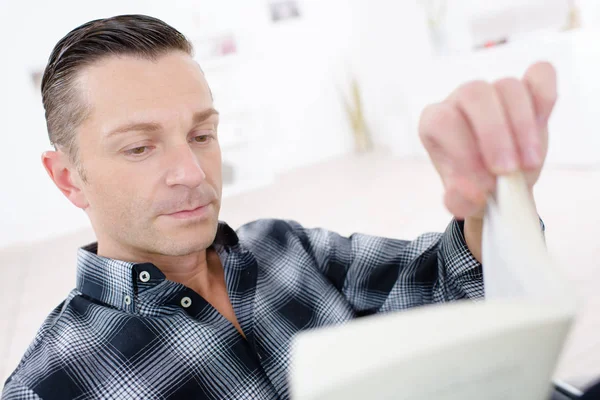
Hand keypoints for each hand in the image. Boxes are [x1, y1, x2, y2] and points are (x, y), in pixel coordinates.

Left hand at [418, 61, 556, 219]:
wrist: (502, 185)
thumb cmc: (476, 188)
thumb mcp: (464, 202)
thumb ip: (460, 201)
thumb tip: (467, 192)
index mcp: (435, 122)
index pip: (443, 121)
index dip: (464, 150)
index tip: (485, 183)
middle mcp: (460, 99)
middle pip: (474, 94)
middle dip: (494, 133)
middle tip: (508, 171)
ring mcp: (495, 91)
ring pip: (508, 87)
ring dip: (523, 127)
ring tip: (528, 164)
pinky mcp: (528, 88)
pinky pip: (540, 74)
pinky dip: (545, 96)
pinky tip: (543, 123)